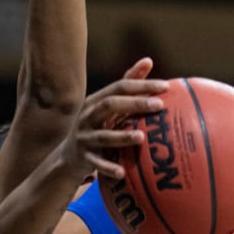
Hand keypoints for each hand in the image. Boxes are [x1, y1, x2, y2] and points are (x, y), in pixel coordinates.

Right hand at [61, 59, 167, 180]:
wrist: (67, 157)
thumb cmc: (97, 126)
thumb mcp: (108, 106)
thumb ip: (128, 85)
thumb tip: (148, 60)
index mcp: (96, 101)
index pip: (120, 87)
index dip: (142, 85)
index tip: (166, 86)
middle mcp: (88, 116)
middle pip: (110, 105)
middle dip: (135, 104)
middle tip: (159, 105)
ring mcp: (84, 137)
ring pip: (104, 136)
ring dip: (122, 136)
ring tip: (141, 137)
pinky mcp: (84, 158)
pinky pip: (96, 164)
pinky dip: (108, 168)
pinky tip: (123, 173)